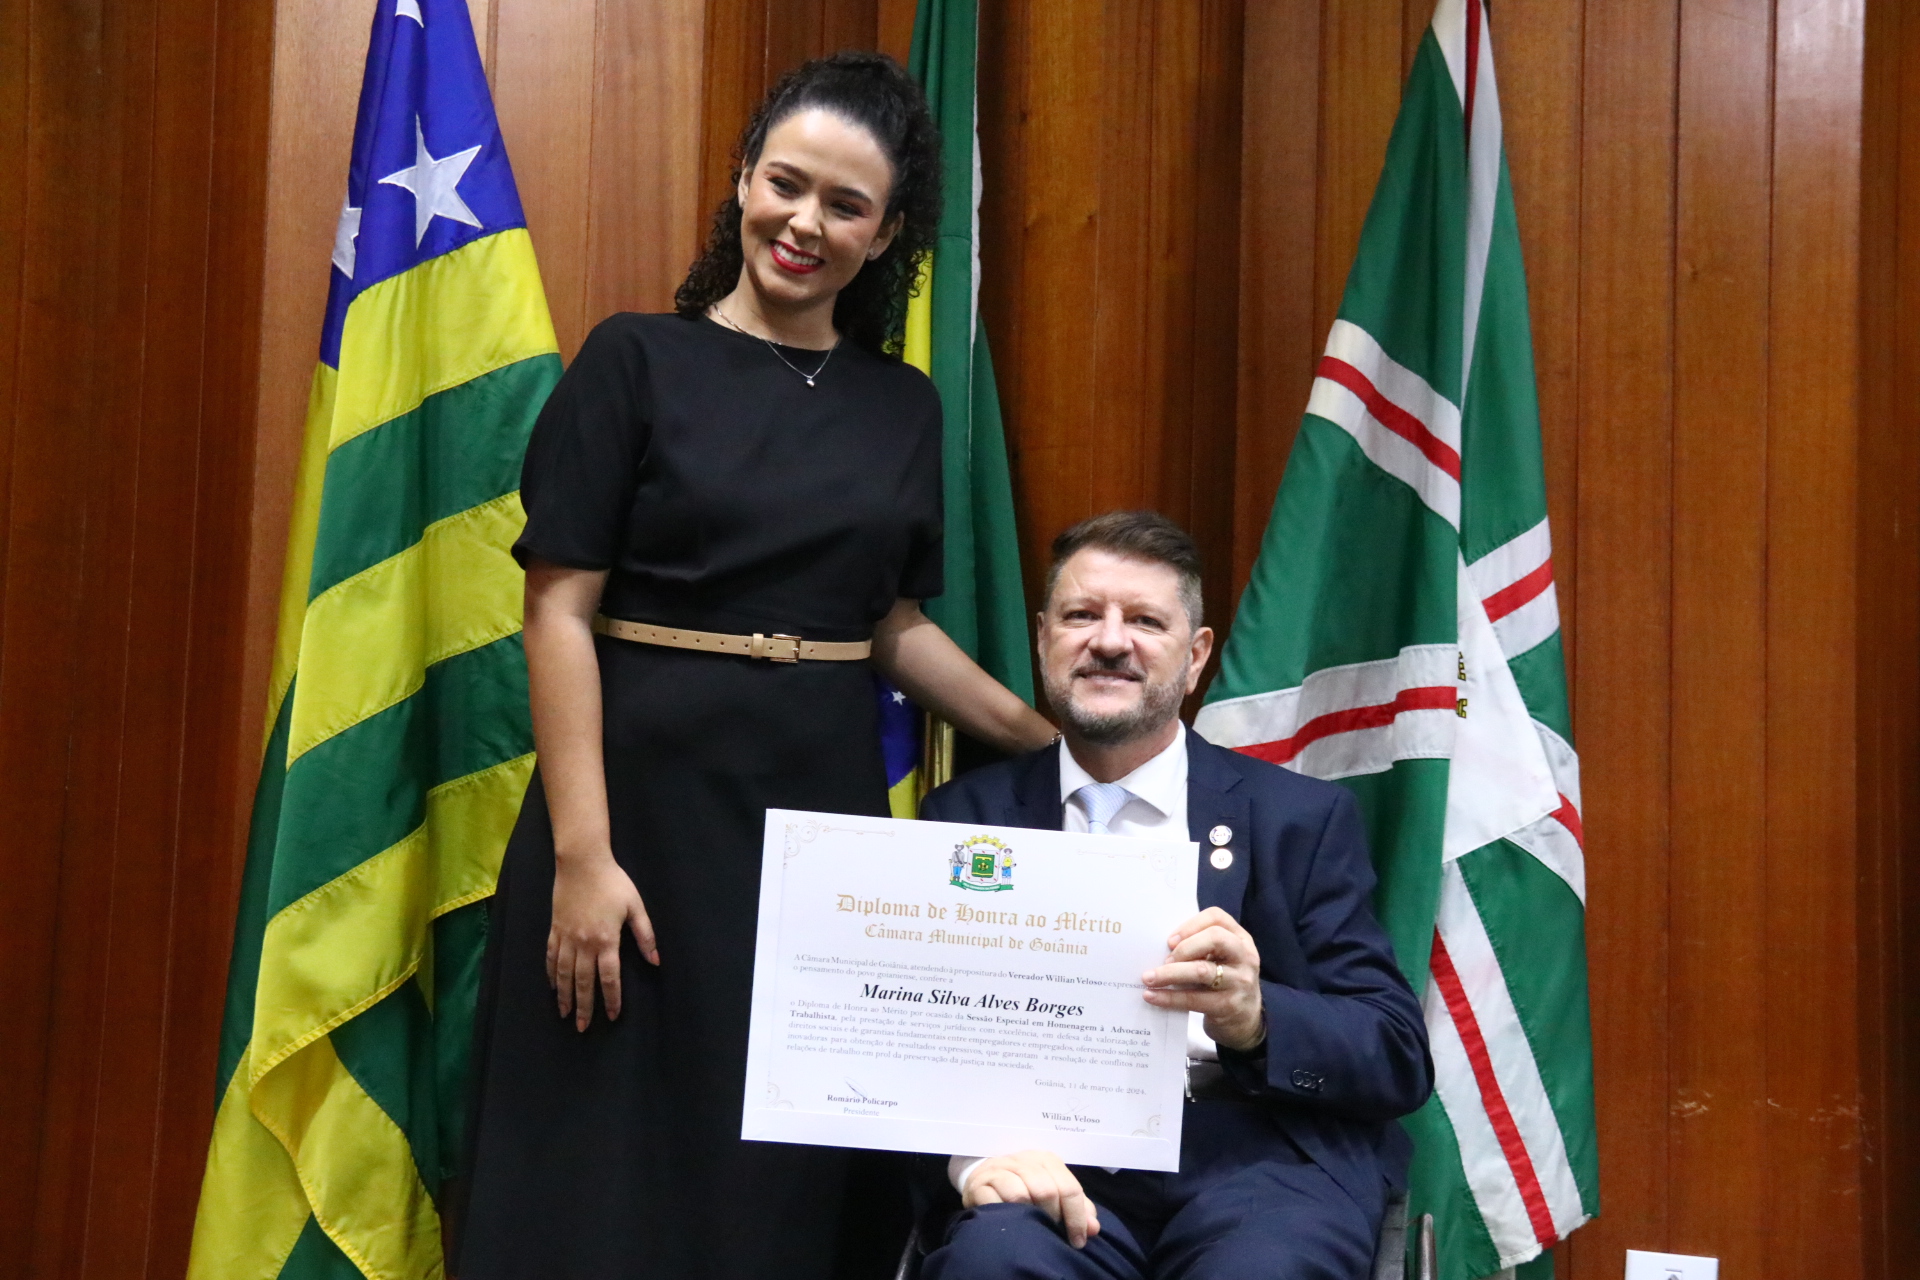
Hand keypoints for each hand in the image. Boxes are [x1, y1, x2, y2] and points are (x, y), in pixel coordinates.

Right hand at [547, 850, 657, 1030]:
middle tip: (583, 1028)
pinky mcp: (555, 929)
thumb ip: (646, 935)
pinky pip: (551, 957)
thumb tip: (656, 961)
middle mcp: (584, 944)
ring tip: (565, 1014)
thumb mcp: (635, 906)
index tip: (612, 1016)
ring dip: (565, 996)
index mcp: (606, 940)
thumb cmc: (613, 883)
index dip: (611, 999)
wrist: (582, 863)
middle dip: (584, 1007)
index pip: (609, 978)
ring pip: (564, 974)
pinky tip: (553, 986)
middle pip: (583, 982)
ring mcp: (566, 937)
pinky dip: (551, 974)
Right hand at [963, 1150, 1100, 1247]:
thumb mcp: (1054, 1191)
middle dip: (1053, 1218)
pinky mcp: (979, 1183)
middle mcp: (1024, 1160)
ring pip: (1020, 1194)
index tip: (1078, 1241)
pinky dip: (1005, 1214)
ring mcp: (1000, 1169)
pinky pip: (993, 1201)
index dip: (1076, 1218)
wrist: (985, 1175)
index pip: (1069, 1187)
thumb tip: (1094, 1228)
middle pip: (1046, 1190)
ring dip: (1029, 1216)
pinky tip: (1010, 1223)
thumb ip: (1077, 1208)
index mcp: (1046, 1160)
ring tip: (1032, 1228)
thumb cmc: (1026, 1185)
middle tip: (1052, 1234)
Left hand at [1141, 906, 1264, 1051]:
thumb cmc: (1224, 980)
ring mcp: (1239, 982)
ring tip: (1149, 978)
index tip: (1170, 940)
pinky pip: (1194, 999)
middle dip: (1184, 947)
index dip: (1190, 925)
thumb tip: (1162, 946)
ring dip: (1170, 973)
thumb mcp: (1221, 958)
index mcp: (1240, 938)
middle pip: (1215, 938)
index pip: (1217, 918)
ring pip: (1202, 971)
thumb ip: (1201, 946)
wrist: (1246, 1018)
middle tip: (1165, 959)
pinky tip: (1152, 996)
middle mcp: (1244, 957)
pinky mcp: (1229, 1006)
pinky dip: (1169, 997)